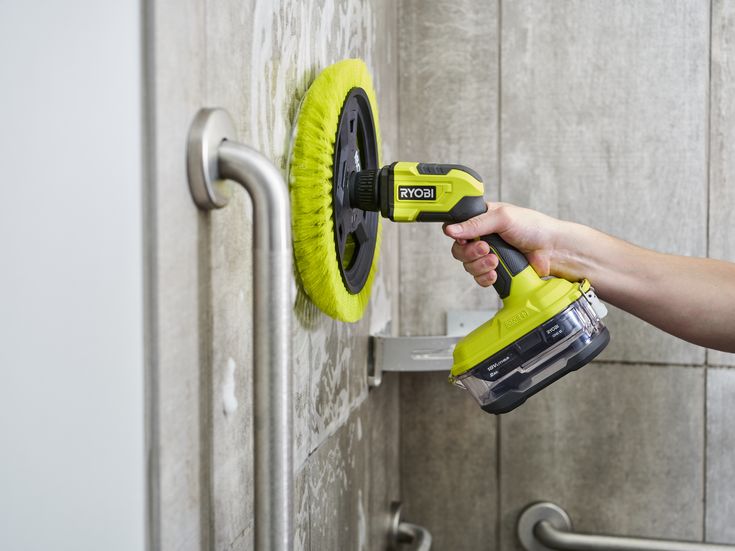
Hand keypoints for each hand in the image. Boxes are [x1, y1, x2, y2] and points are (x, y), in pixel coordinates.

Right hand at [443, 202, 571, 286]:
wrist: (552, 251)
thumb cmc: (533, 227)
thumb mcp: (502, 218)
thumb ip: (475, 224)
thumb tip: (450, 230)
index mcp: (483, 220)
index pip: (457, 229)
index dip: (457, 237)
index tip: (465, 240)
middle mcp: (483, 237)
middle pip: (459, 250)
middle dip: (471, 253)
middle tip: (486, 249)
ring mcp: (488, 255)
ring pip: (468, 266)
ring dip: (480, 266)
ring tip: (496, 261)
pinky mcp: (495, 271)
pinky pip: (479, 278)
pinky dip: (485, 278)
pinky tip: (496, 273)